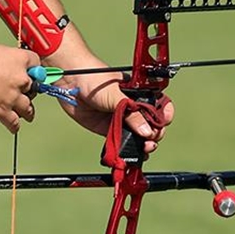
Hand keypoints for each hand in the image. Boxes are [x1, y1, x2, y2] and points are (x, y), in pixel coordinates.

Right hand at [0, 41, 39, 132]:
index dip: (32, 71)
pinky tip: (13, 127)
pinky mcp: (2, 111)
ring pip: (27, 109)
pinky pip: (14, 123)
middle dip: (27, 93)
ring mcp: (12, 96)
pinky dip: (14, 126)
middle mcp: (20, 79)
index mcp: (19, 59)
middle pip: (33, 89)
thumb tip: (1, 69)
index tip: (31, 75)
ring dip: (26, 112)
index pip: (36, 64)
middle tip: (22, 96)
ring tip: (26, 115)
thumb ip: (4, 62)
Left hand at [58, 68, 175, 155]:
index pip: (159, 105)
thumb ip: (132, 114)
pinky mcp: (109, 128)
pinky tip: (133, 155)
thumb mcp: (116, 95)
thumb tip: (147, 131)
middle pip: (151, 124)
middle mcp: (132, 106)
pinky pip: (122, 141)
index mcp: (139, 93)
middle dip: (155, 132)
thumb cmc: (94, 78)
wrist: (70, 83)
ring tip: (145, 148)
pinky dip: (128, 149)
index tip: (164, 122)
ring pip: (138, 135)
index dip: (164, 115)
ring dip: (144, 144)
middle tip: (151, 138)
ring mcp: (121, 118)